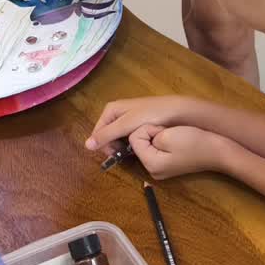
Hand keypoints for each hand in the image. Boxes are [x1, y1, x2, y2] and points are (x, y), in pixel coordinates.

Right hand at [85, 96, 202, 154]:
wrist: (177, 111)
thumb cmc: (151, 115)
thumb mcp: (127, 124)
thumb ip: (107, 134)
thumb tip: (86, 146)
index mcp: (111, 109)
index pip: (98, 132)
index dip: (104, 145)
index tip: (116, 155)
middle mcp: (117, 113)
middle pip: (107, 135)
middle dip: (114, 146)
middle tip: (126, 154)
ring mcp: (128, 118)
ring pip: (118, 137)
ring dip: (123, 146)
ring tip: (134, 151)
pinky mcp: (138, 124)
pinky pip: (128, 137)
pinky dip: (131, 143)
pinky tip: (139, 147)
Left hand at [130, 124, 239, 179]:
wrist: (217, 152)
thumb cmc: (194, 142)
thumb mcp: (166, 135)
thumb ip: (145, 135)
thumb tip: (137, 137)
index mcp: (151, 165)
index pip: (134, 139)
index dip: (148, 129)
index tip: (165, 131)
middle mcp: (152, 171)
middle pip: (138, 143)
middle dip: (151, 133)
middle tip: (170, 134)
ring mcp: (159, 169)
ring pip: (146, 145)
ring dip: (157, 137)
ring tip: (174, 138)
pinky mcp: (166, 165)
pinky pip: (155, 149)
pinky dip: (163, 142)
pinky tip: (176, 142)